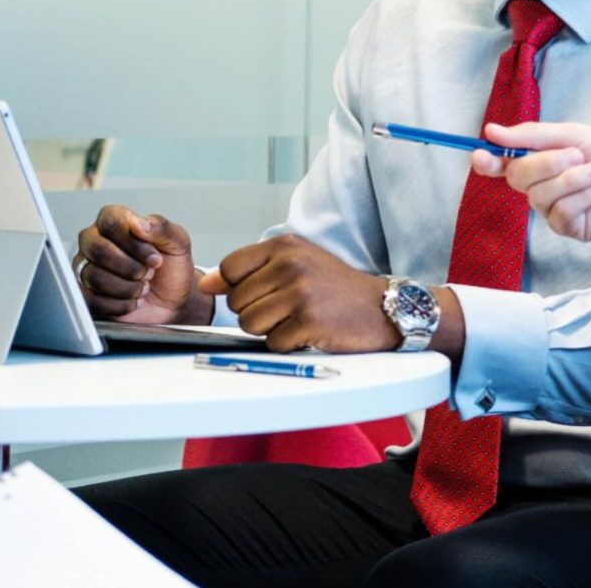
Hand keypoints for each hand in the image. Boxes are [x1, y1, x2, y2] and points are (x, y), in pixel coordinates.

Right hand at [76, 205, 209, 324]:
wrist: (173, 301)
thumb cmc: (172, 268)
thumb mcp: (178, 243)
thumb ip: (161, 228)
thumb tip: (137, 223)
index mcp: (115, 221)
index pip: (110, 223)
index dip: (134, 243)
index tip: (154, 256)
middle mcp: (95, 240)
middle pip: (98, 250)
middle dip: (130, 267)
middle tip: (148, 273)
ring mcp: (86, 267)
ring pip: (94, 276)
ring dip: (127, 287)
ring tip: (143, 287)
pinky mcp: (87, 294)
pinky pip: (93, 300)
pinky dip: (121, 304)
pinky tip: (134, 300)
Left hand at [199, 236, 400, 352]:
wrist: (383, 308)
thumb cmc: (336, 288)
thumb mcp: (295, 264)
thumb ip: (249, 271)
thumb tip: (206, 284)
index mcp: (284, 245)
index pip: (230, 268)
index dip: (240, 288)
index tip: (265, 292)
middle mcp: (291, 264)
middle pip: (237, 301)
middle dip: (257, 312)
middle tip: (289, 308)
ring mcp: (300, 293)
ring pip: (250, 324)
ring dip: (270, 330)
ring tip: (297, 320)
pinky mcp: (309, 322)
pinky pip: (273, 343)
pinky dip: (288, 344)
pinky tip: (309, 333)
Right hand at [469, 122, 590, 275]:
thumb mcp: (575, 135)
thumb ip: (532, 136)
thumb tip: (491, 131)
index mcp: (542, 162)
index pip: (504, 164)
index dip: (488, 162)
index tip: (480, 155)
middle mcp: (543, 187)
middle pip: (518, 176)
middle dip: (547, 162)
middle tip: (577, 154)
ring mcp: (554, 210)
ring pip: (539, 196)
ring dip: (573, 179)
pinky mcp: (570, 228)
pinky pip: (560, 212)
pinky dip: (585, 196)